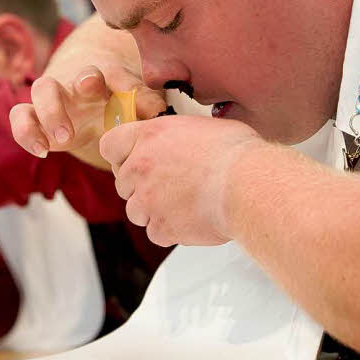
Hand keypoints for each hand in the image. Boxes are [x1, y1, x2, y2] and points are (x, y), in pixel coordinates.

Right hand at [10, 63, 167, 164]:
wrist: (89, 90)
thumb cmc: (116, 98)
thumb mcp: (134, 101)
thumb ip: (146, 103)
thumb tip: (158, 111)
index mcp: (106, 76)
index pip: (112, 73)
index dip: (120, 85)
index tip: (131, 102)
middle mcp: (75, 82)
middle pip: (77, 71)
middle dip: (68, 97)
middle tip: (77, 124)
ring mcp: (54, 96)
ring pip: (41, 88)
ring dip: (50, 113)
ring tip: (62, 139)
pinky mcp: (36, 114)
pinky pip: (20, 116)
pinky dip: (26, 132)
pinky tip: (43, 151)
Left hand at [99, 115, 263, 245]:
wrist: (249, 185)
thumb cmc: (235, 153)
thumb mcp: (199, 127)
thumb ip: (174, 137)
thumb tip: (176, 143)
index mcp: (148, 136)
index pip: (109, 146)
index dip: (120, 155)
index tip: (132, 160)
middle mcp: (140, 167)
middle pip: (122, 183)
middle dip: (140, 186)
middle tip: (168, 185)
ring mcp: (147, 199)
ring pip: (135, 211)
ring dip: (153, 210)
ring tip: (182, 204)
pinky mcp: (161, 226)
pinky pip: (155, 233)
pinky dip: (170, 231)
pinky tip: (191, 220)